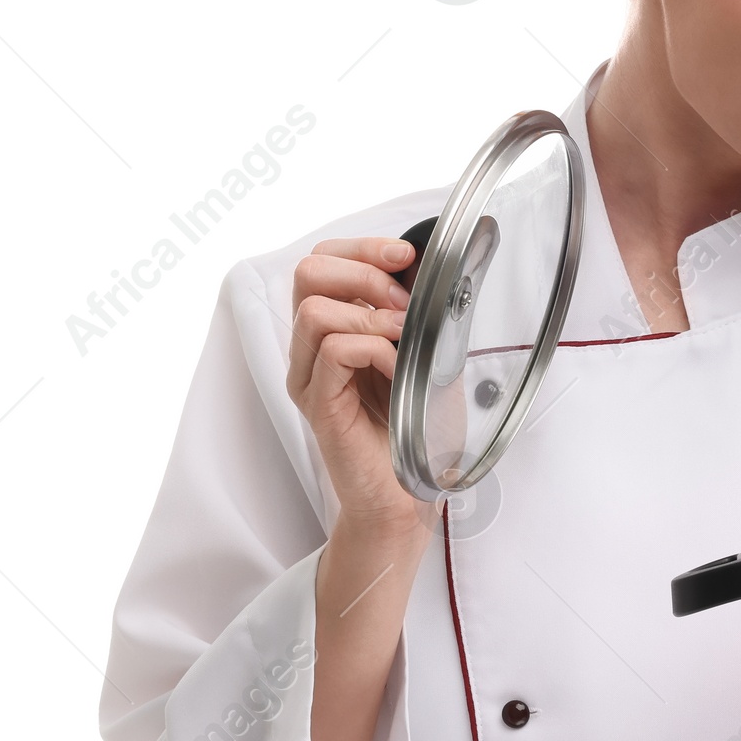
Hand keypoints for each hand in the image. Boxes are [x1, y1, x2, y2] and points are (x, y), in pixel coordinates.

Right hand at [286, 235, 428, 542]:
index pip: (322, 261)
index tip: (404, 256)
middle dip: (363, 271)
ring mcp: (311, 378)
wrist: (413, 492)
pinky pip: (334, 351)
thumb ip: (422, 312)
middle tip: (402, 303)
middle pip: (307, 272)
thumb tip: (433, 267)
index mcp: (333, 330)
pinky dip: (374, 348)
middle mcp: (311, 350)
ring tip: (402, 339)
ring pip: (314, 310)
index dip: (363, 247)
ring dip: (370, 313)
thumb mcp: (429, 353)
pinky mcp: (320, 406)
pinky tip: (396, 368)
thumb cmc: (419, 428)